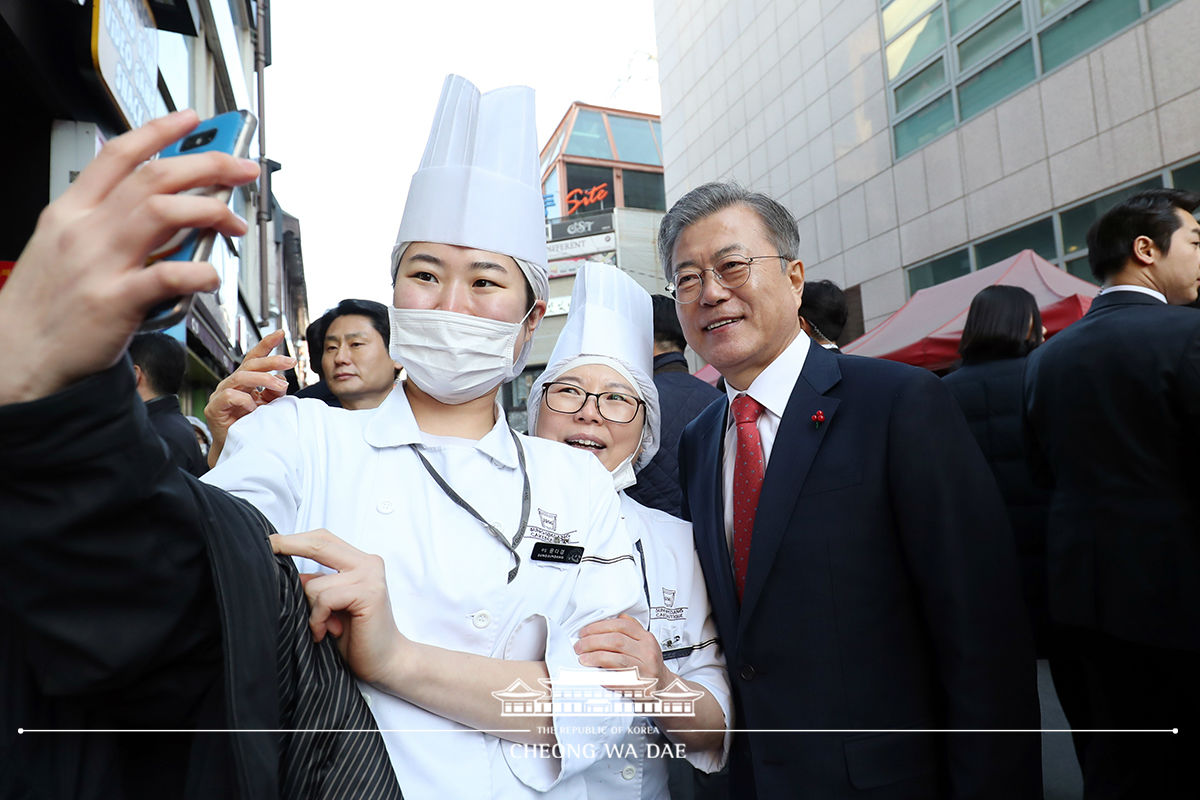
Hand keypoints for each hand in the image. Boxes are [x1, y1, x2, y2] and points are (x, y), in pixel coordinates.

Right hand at [0, 110, 259, 404]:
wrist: (16, 357)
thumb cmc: (46, 306)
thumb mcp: (65, 249)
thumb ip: (110, 226)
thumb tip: (170, 214)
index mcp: (71, 212)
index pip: (119, 155)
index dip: (160, 131)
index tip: (192, 120)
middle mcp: (85, 230)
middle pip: (154, 177)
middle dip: (207, 165)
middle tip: (242, 169)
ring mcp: (99, 264)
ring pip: (163, 212)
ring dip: (211, 210)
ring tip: (235, 222)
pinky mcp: (114, 301)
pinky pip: (168, 275)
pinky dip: (199, 271)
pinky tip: (212, 275)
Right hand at [204, 329, 294, 464]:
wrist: (237, 448)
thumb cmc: (252, 426)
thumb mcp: (268, 405)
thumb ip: (274, 391)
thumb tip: (282, 380)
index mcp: (245, 380)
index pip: (254, 358)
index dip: (266, 344)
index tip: (281, 333)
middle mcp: (232, 384)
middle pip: (250, 364)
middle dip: (272, 361)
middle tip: (290, 362)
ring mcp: (221, 394)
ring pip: (241, 377)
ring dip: (264, 379)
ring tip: (281, 386)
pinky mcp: (214, 408)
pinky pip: (229, 396)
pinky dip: (244, 399)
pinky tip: (253, 407)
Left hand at [271, 529, 407, 685]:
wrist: (386, 660)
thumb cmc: (356, 635)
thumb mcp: (329, 604)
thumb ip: (314, 584)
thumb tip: (282, 570)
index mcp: (359, 561)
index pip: (323, 539)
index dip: (293, 538)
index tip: (269, 541)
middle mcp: (367, 563)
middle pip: (319, 543)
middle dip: (288, 545)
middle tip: (268, 548)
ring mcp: (369, 576)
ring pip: (315, 584)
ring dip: (311, 611)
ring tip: (323, 627)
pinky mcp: (368, 593)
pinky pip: (325, 599)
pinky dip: (319, 619)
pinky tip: (328, 632)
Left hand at [575, 613, 668, 686]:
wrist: (663, 688)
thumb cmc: (648, 666)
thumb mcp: (644, 643)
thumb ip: (630, 629)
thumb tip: (611, 617)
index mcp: (646, 638)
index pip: (621, 625)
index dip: (599, 626)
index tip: (584, 632)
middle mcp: (647, 652)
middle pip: (616, 640)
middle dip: (592, 641)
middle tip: (579, 646)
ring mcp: (645, 669)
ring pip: (616, 659)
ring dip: (595, 657)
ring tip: (583, 658)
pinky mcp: (639, 686)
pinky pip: (618, 679)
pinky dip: (604, 675)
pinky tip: (594, 674)